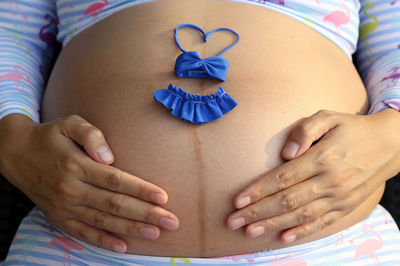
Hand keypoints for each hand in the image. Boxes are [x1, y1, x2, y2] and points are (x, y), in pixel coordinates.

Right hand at [0, 114, 178, 252]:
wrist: (15, 153)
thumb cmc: (50, 136)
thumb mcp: (69, 123)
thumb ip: (91, 135)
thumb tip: (109, 155)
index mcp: (77, 166)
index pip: (116, 181)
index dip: (140, 190)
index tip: (163, 197)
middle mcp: (72, 190)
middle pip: (115, 205)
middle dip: (146, 214)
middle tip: (172, 221)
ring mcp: (65, 207)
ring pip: (104, 221)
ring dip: (131, 229)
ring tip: (156, 233)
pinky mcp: (59, 217)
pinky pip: (83, 232)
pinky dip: (103, 240)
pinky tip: (122, 246)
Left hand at [227, 109, 399, 242]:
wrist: (389, 145)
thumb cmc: (350, 128)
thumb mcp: (328, 117)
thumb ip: (304, 131)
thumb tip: (286, 152)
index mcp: (322, 158)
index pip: (283, 178)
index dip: (258, 190)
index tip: (237, 200)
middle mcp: (330, 181)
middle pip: (287, 200)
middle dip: (257, 212)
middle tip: (232, 221)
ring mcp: (339, 197)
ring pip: (300, 215)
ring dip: (273, 225)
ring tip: (250, 232)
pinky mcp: (346, 207)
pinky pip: (322, 223)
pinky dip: (302, 232)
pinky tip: (284, 237)